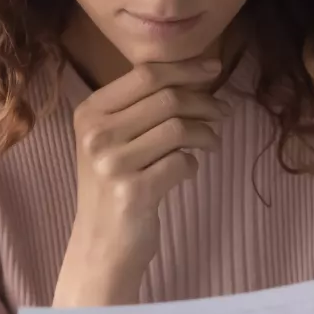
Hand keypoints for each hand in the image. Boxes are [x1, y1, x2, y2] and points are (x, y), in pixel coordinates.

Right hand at [54, 57, 228, 305]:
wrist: (101, 245)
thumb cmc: (114, 186)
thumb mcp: (113, 140)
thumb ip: (142, 107)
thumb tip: (196, 76)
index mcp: (89, 112)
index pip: (145, 74)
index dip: (185, 68)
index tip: (214, 68)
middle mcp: (96, 134)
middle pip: (166, 99)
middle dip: (204, 102)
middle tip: (224, 112)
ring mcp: (111, 164)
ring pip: (178, 129)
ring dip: (205, 135)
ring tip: (211, 143)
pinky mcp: (132, 192)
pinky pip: (181, 163)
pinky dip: (192, 165)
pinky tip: (187, 172)